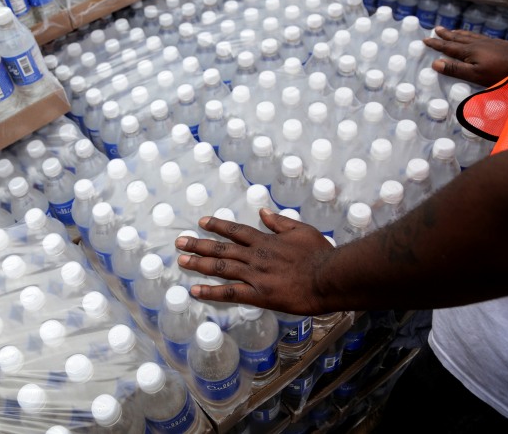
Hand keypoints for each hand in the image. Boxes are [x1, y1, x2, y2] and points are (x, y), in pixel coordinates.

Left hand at [174, 208, 335, 314]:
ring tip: (181, 261)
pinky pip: (230, 293)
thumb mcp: (301, 230)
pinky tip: (195, 291)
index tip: (201, 222)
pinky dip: (211, 292)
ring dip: (199, 263)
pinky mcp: (258, 295)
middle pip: (221, 248)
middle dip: (198, 244)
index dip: (217, 226)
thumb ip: (280, 222)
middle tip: (180, 242)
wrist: (328, 277)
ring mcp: (254, 275)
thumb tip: (263, 212)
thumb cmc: (319, 254)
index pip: (235, 230)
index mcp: (265, 240)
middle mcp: (255, 256)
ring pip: (220, 267)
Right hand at [423, 26, 507, 87]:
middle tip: (436, 29)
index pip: (448, 47)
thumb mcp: (474, 74)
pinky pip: (478, 36)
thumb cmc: (498, 72)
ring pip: (468, 35)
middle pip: (457, 37)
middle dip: (445, 34)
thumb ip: (455, 69)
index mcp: (468, 51)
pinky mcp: (496, 43)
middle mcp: (476, 44)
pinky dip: (470, 34)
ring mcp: (487, 42)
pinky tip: (472, 36)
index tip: (425, 39)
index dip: (436, 44)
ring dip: (457, 33)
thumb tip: (435, 63)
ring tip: (451, 31)